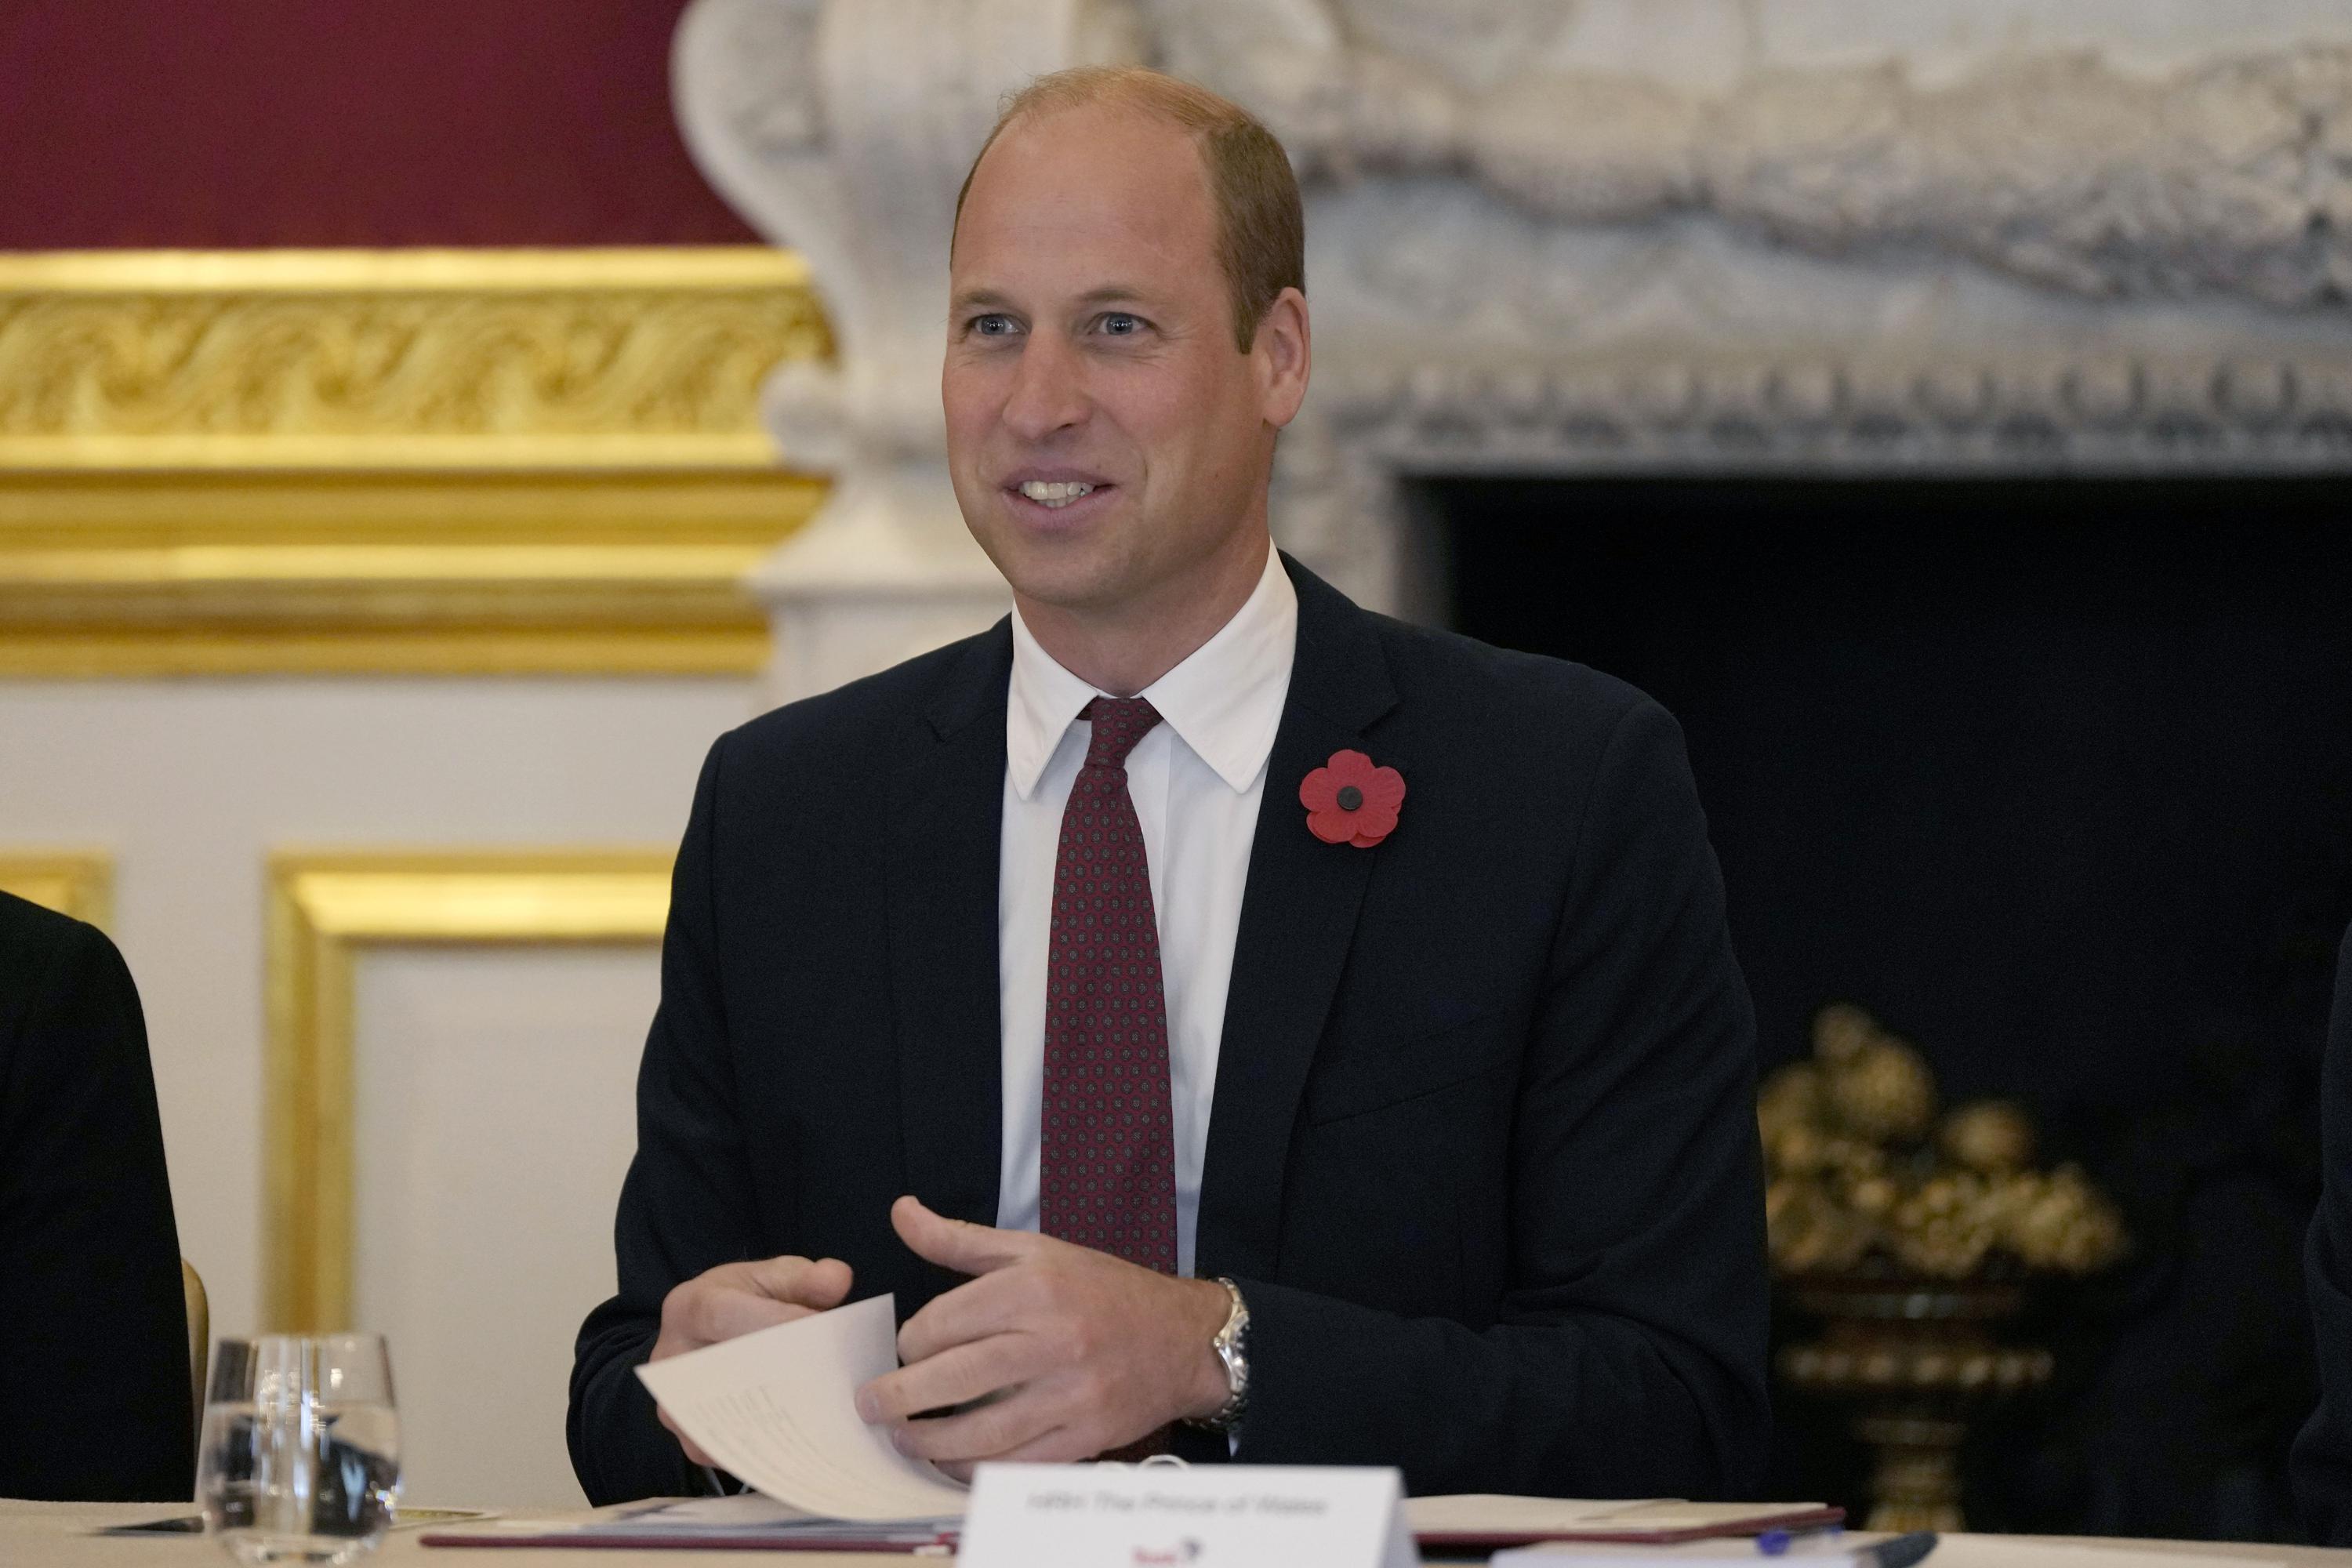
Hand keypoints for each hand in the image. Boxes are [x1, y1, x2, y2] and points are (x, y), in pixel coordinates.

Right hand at [648, 1254, 852, 1466]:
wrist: (717, 1334)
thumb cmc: (748, 1302)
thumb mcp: (776, 1277)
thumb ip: (807, 1278)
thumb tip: (836, 1280)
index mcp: (688, 1306)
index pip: (723, 1315)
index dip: (770, 1322)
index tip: (815, 1329)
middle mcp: (669, 1359)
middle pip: (722, 1373)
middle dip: (776, 1375)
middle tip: (825, 1379)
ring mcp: (674, 1405)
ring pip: (722, 1420)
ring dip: (772, 1420)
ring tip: (821, 1414)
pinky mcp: (690, 1440)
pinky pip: (726, 1451)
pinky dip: (764, 1449)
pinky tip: (804, 1441)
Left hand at [853, 1196, 1230, 1479]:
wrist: (1181, 1338)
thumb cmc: (1101, 1289)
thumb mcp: (1034, 1250)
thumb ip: (960, 1240)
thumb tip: (901, 1212)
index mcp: (1035, 1287)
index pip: (943, 1323)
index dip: (910, 1342)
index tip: (907, 1350)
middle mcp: (1053, 1340)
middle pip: (953, 1379)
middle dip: (898, 1397)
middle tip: (871, 1404)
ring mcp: (1072, 1395)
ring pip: (980, 1432)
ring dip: (928, 1443)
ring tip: (902, 1438)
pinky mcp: (1087, 1438)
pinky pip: (1017, 1463)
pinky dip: (975, 1468)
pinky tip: (952, 1460)